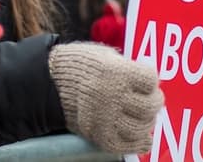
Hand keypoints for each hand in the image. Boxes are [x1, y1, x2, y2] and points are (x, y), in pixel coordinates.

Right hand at [48, 42, 162, 153]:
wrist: (48, 82)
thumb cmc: (78, 66)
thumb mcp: (103, 56)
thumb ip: (127, 66)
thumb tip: (150, 81)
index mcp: (116, 72)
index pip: (150, 80)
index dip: (151, 81)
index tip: (147, 81)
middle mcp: (113, 95)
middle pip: (150, 105)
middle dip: (154, 102)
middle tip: (150, 99)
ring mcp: (106, 117)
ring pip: (141, 127)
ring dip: (146, 122)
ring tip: (142, 116)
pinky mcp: (98, 134)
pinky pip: (126, 145)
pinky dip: (138, 143)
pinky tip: (142, 137)